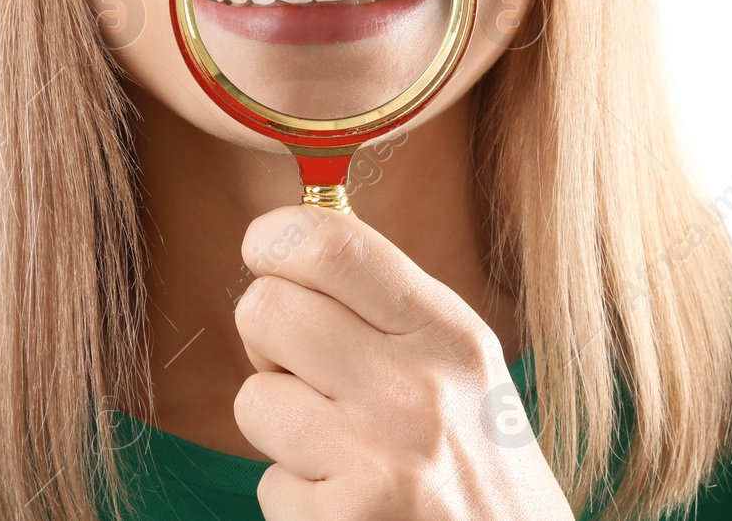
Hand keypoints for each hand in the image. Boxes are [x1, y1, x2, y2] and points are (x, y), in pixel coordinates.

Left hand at [233, 205, 574, 519]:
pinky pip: (268, 486)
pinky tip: (349, 502)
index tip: (265, 253)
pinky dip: (296, 498)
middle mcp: (416, 388)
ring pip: (254, 399)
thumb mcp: (460, 363)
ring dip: (280, 427)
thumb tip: (290, 239)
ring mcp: (379, 461)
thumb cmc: (477, 461)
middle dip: (266, 339)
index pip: (330, 244)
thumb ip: (386, 302)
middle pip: (267, 309)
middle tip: (304, 370)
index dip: (273, 237)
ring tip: (336, 445)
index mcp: (445, 332)